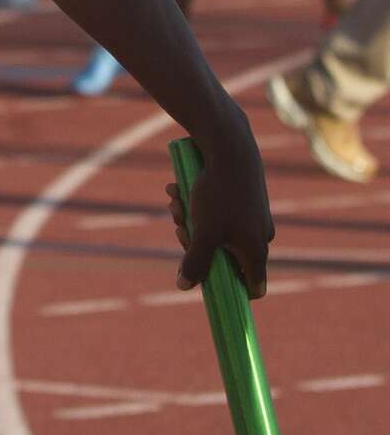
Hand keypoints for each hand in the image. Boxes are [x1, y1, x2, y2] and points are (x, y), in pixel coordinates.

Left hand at [165, 116, 273, 299]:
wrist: (229, 145)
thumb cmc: (219, 191)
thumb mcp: (204, 231)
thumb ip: (196, 262)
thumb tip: (185, 286)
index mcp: (257, 250)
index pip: (252, 286)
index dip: (229, 289)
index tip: (205, 281)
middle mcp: (260, 234)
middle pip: (223, 255)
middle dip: (195, 241)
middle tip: (179, 225)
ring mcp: (253, 215)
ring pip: (215, 229)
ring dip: (190, 218)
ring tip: (175, 199)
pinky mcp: (243, 197)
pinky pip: (217, 210)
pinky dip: (197, 203)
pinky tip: (178, 188)